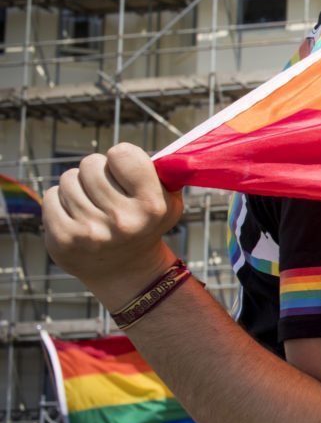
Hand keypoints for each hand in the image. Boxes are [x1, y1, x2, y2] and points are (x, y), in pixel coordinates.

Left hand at [43, 144, 183, 301]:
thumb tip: (160, 156)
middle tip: (105, 191)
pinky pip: (50, 196)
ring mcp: (91, 231)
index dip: (121, 158)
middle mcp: (122, 220)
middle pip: (91, 164)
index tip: (123, 172)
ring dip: (78, 187)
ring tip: (92, 206)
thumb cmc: (146, 224)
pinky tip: (75, 216)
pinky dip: (60, 201)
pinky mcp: (64, 239)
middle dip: (96, 172)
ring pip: (68, 179)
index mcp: (151, 206)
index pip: (122, 153)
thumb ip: (163, 174)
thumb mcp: (168, 201)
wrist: (125, 270)